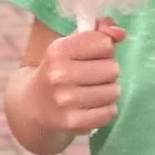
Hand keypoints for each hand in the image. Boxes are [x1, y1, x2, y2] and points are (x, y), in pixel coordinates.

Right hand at [20, 23, 125, 137]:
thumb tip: (121, 33)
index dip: (104, 49)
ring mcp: (65, 100)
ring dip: (109, 91)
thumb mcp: (70, 46)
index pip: (104, 43)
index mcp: (58, 50)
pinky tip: (95, 106)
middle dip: (108, 71)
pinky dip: (107, 109)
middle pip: (112, 68)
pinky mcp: (72, 122)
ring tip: (95, 91)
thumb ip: (97, 33)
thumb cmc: (59, 69)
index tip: (94, 55)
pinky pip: (109, 112)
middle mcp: (59, 74)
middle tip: (95, 76)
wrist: (33, 105)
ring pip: (113, 91)